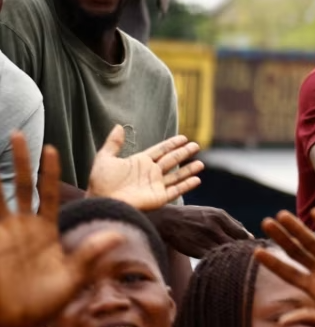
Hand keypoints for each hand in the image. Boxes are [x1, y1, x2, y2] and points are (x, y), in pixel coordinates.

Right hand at [0, 134, 121, 326]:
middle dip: (21, 161)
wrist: (18, 321)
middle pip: (22, 185)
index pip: (50, 194)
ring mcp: (4, 232)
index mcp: (46, 230)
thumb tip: (118, 233)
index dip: (50, 172)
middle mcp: (24, 226)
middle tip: (18, 132)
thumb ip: (90, 254)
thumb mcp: (73, 277)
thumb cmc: (46, 301)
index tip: (52, 149)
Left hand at [86, 126, 203, 210]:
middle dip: (184, 153)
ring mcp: (156, 185)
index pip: (160, 150)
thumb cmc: (101, 182)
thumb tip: (118, 125)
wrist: (103, 201)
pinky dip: (187, 185)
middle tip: (195, 145)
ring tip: (201, 163)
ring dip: (188, 169)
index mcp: (140, 162)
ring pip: (177, 175)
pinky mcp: (159, 198)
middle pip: (171, 160)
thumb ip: (113, 143)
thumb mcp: (105, 158)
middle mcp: (150, 173)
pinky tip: (197, 179)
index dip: (172, 144)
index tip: (183, 138)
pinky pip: (176, 190)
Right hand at [149, 205, 250, 257]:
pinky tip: (220, 264)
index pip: (243, 234)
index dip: (248, 244)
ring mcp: (205, 240)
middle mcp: (214, 227)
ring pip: (227, 253)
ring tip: (233, 263)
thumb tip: (250, 236)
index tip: (249, 249)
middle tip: (244, 259)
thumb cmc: (193, 217)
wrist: (167, 220)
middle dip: (242, 252)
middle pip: (238, 245)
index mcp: (220, 216)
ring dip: (232, 259)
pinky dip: (219, 263)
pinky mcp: (197, 251)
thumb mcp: (212, 213)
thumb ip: (232, 224)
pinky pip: (214, 259)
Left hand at [255, 208, 314, 326]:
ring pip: (314, 242)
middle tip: (265, 223)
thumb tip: (282, 321)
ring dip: (298, 229)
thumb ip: (311, 318)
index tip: (257, 252)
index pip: (289, 274)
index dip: (274, 263)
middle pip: (297, 253)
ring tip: (282, 215)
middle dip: (282, 238)